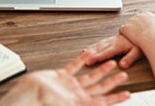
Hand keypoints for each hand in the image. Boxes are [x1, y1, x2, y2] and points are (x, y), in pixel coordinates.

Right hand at [0, 51, 129, 105]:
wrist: (27, 96)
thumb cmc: (43, 103)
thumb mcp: (66, 105)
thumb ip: (80, 105)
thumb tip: (100, 105)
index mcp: (79, 104)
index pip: (102, 102)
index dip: (115, 98)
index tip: (128, 94)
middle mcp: (76, 95)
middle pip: (99, 88)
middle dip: (112, 82)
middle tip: (125, 75)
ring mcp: (69, 86)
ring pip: (89, 77)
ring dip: (101, 70)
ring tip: (112, 63)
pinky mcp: (60, 77)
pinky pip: (74, 67)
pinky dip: (82, 60)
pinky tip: (89, 54)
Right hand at [84, 35, 143, 68]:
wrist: (147, 31)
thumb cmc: (143, 43)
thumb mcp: (139, 52)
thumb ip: (130, 58)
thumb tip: (122, 65)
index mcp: (119, 45)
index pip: (106, 52)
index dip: (97, 57)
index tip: (89, 61)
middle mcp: (115, 41)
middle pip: (101, 47)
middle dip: (91, 53)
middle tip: (83, 58)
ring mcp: (115, 38)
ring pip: (101, 43)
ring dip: (92, 48)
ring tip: (84, 52)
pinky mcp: (116, 37)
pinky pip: (104, 40)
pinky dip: (97, 44)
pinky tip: (94, 46)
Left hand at [118, 11, 154, 48]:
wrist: (152, 37)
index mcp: (145, 14)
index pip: (142, 18)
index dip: (143, 25)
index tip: (145, 30)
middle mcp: (137, 16)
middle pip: (135, 21)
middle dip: (136, 27)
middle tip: (139, 34)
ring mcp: (130, 22)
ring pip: (128, 25)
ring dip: (130, 30)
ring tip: (133, 37)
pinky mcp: (125, 28)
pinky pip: (122, 30)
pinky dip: (123, 33)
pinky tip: (127, 37)